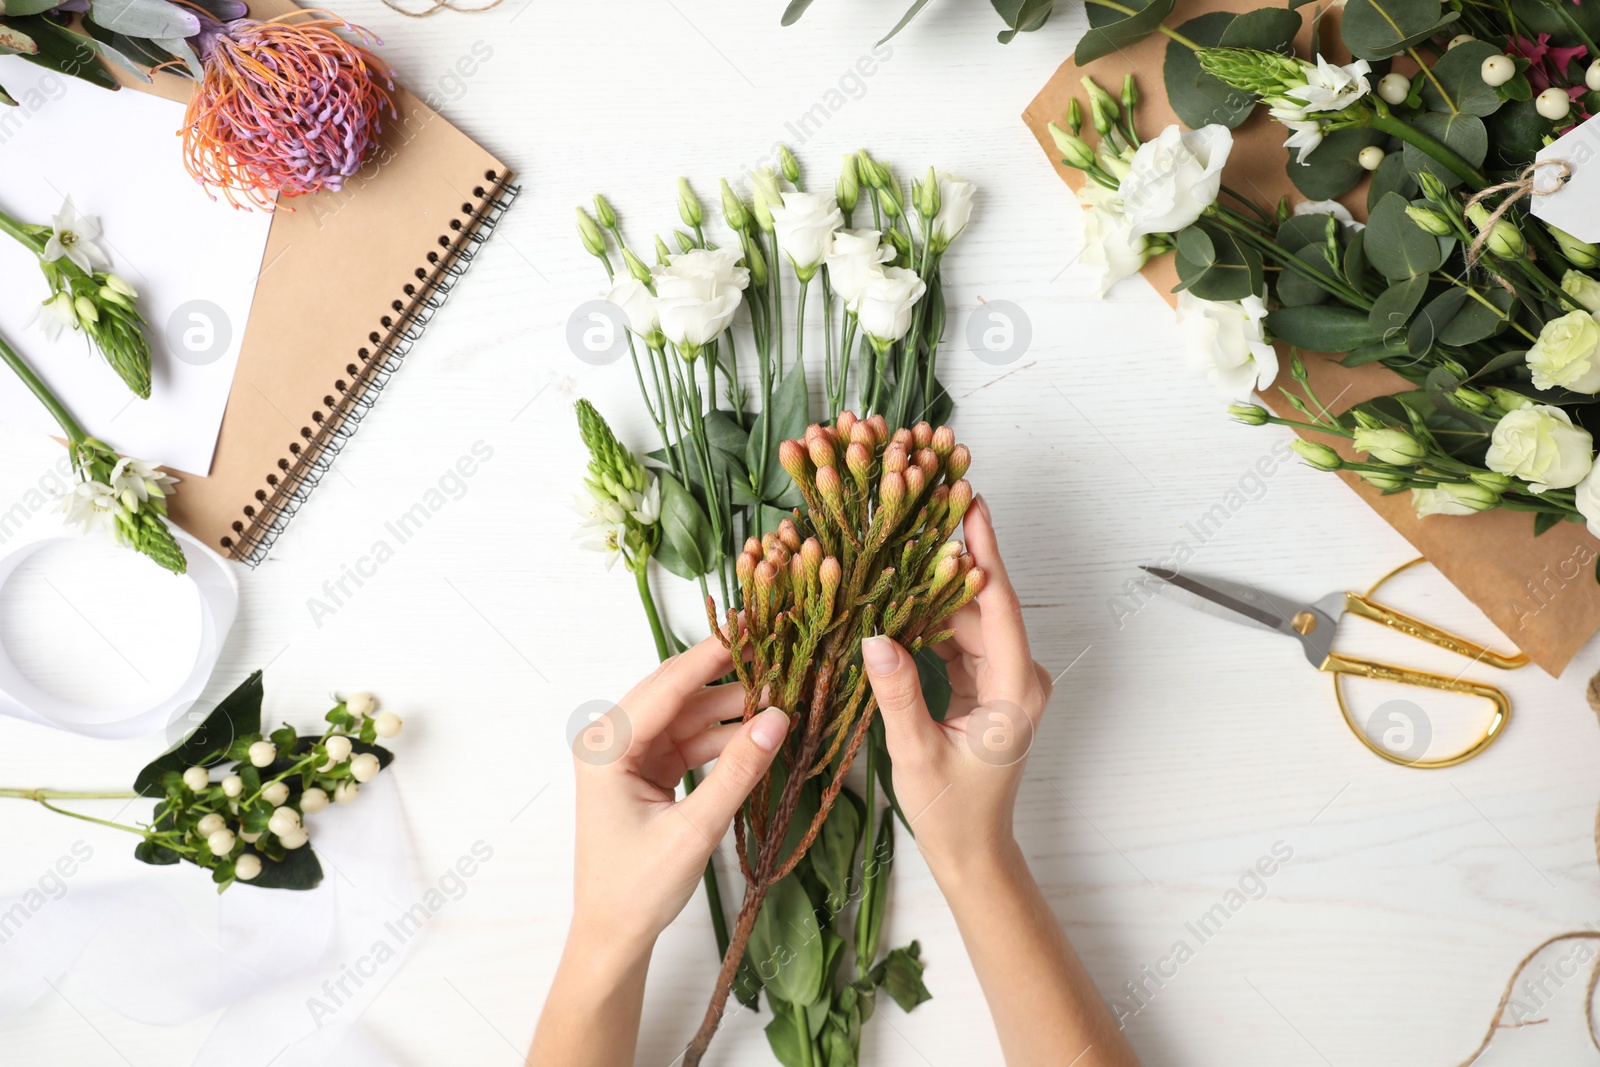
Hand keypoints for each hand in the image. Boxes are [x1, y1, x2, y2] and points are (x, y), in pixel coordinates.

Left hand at [570, 635, 788, 948]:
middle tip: (777, 653)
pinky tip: (759, 732)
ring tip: (781, 696)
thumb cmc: (637, 888)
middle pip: (676, 691)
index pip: (667, 685)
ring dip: (730, 708)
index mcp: (606, 747)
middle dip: (727, 675)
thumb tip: (779, 718)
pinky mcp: (645, 770)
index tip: (753, 626)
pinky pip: (688, 738)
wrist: (612, 933)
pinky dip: (722, 736)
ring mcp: (627, 754)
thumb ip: (737, 771)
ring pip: (687, 713)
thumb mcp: (693, 830)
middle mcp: (610, 741)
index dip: (713, 655)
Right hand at [861, 495, 1051, 874]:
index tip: (971, 503)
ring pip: (965, 619)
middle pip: (979, 605)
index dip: (983, 552)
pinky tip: (893, 603)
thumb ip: (898, 694)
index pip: (999, 605)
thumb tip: (874, 638)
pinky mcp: (985, 684)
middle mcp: (1017, 676)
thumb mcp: (917, 754)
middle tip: (907, 519)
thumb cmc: (951, 813)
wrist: (972, 851)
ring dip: (929, 594)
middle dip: (942, 566)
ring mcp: (1004, 679)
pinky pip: (957, 639)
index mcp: (1014, 689)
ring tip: (891, 555)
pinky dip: (927, 623)